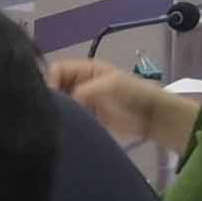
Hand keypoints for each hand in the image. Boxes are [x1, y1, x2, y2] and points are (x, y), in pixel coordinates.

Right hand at [55, 58, 188, 149]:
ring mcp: (82, 102)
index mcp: (84, 69)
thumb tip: (62, 103)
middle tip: (48, 114)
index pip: (56, 70)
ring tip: (54, 124)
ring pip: (60, 105)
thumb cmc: (133, 94)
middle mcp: (79, 83)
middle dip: (51, 99)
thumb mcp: (109, 86)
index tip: (48, 98)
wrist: (153, 117)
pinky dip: (65, 124)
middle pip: (54, 87)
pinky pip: (69, 119)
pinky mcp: (85, 119)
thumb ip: (84, 91)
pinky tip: (62, 130)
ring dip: (57, 112)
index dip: (49, 81)